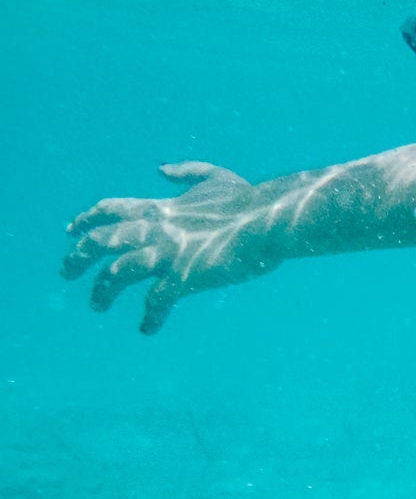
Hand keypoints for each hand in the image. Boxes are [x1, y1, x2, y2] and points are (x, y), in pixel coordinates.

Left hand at [62, 162, 284, 333]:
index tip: (70, 230)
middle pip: (100, 242)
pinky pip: (156, 302)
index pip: (109, 210)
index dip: (86, 219)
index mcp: (159, 208)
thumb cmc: (249, 201)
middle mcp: (154, 230)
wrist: (267, 223)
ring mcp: (166, 255)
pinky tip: (146, 329)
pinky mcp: (183, 278)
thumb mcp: (216, 177)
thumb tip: (161, 169)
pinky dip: (149, 317)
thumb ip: (188, 172)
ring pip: (116, 274)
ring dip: (101, 291)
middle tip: (66, 271)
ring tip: (96, 306)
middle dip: (77, 257)